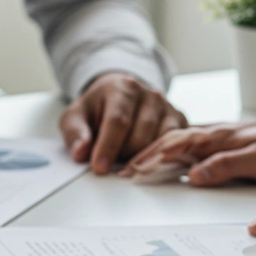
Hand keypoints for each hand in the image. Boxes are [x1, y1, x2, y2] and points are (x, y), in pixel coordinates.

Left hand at [60, 72, 186, 174]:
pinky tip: (143, 158)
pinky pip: (174, 148)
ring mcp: (169, 109)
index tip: (99, 168)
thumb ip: (75, 133)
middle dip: (121, 156)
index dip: (108, 147)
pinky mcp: (180, 123)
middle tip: (110, 157)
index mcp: (124, 88)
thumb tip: (80, 152)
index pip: (118, 121)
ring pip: (158, 146)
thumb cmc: (97, 110)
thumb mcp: (75, 117)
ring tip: (125, 154)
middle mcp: (151, 95)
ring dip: (139, 159)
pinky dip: (158, 159)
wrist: (120, 97)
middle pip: (139, 138)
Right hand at [121, 120, 255, 185]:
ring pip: (181, 144)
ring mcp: (220, 140)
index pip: (176, 145)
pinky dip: (175, 153)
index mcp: (218, 138)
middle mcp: (215, 136)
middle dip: (146, 155)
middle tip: (125, 172)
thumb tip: (192, 175)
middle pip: (172, 142)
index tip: (132, 171)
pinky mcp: (227, 146)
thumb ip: (225, 166)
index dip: (152, 157)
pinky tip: (172, 160)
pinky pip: (193, 148)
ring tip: (138, 166)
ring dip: (157, 153)